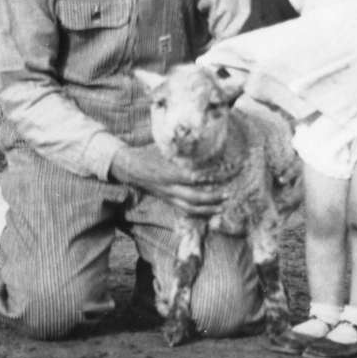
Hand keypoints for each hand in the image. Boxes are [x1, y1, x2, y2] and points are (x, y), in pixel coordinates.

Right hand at [110, 144, 224, 216]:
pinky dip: (198, 212)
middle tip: (228, 194)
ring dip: (207, 209)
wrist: (128, 167)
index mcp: (168, 172)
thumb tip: (204, 145)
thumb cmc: (147, 153)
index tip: (224, 173)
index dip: (211, 177)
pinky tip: (209, 211)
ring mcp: (167, 196)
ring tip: (222, 207)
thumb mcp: (164, 148)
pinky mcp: (166, 200)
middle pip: (194, 198)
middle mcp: (168, 188)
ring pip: (189, 208)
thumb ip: (181, 151)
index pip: (194, 177)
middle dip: (212, 198)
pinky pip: (183, 210)